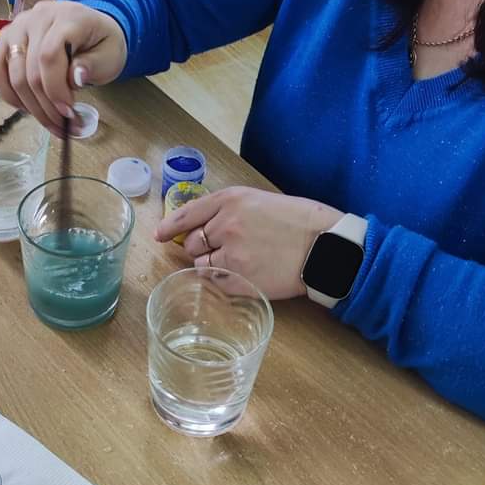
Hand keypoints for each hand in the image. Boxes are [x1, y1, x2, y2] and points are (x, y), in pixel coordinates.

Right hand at [0, 0, 127, 136]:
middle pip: (29, 69)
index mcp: (66, 16)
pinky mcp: (4, 39)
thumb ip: (93, 65)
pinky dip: (8, 95)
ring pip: (11, 74)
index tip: (68, 113)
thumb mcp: (110, 55)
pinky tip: (27, 108)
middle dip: (45, 105)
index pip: (49, 55)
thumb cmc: (101, 43)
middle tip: (63, 126)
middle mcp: (36, 17)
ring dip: (29, 106)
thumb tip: (74, 79)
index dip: (55, 89)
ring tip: (49, 121)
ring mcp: (16, 27)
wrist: (91, 27)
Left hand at [155, 186, 343, 299]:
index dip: (169, 226)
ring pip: (201, 265)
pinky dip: (223, 281)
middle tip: (226, 248)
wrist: (325, 246)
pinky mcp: (240, 280)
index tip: (159, 235)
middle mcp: (226, 225)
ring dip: (212, 265)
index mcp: (231, 200)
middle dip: (201, 247)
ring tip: (240, 262)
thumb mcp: (259, 201)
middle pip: (191, 243)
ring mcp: (231, 255)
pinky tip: (244, 274)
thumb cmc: (298, 221)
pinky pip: (216, 284)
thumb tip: (200, 227)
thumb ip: (228, 210)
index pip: (187, 213)